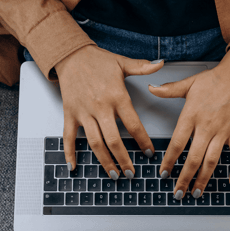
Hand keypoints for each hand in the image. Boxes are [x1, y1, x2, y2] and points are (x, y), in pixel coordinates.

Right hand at [54, 45, 163, 178]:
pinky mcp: (70, 114)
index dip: (143, 141)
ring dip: (104, 161)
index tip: (149, 152)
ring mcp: (84, 112)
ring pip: (94, 142)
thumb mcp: (122, 62)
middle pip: (113, 140)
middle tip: (131, 173)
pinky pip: (68, 137)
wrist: (71, 55)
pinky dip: (70, 153)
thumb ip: (143, 67)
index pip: (133, 124)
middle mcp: (100, 107)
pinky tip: (73, 166)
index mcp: (117, 96)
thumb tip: (161, 63)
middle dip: (123, 159)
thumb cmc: (97, 60)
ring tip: (113, 174)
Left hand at [149, 47, 229, 198]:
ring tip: (196, 193)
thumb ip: (168, 90)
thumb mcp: (188, 84)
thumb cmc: (213, 79)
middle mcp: (207, 126)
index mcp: (191, 116)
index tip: (163, 173)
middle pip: (193, 158)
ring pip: (212, 160)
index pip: (177, 143)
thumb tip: (150, 88)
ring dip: (204, 179)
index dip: (169, 161)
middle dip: (184, 178)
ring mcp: (223, 131)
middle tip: (178, 192)